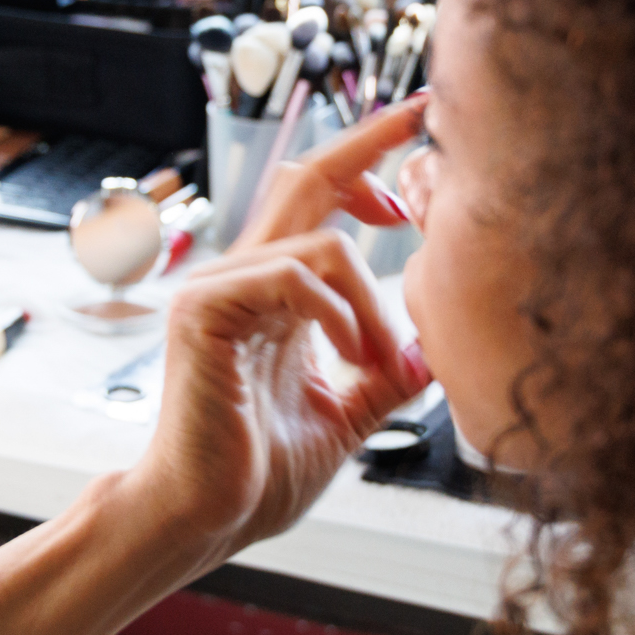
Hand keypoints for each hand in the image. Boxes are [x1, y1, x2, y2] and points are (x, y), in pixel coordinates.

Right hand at [124, 97, 433, 561]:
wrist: (202, 519)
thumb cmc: (254, 479)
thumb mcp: (343, 419)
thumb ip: (382, 381)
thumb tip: (431, 354)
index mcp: (272, 295)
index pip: (318, 203)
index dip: (365, 163)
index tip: (416, 138)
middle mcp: (242, 278)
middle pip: (306, 177)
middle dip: (369, 143)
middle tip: (423, 115)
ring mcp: (218, 289)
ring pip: (321, 242)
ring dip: (374, 300)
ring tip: (385, 362)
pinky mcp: (206, 311)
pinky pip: (293, 278)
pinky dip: (340, 314)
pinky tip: (353, 358)